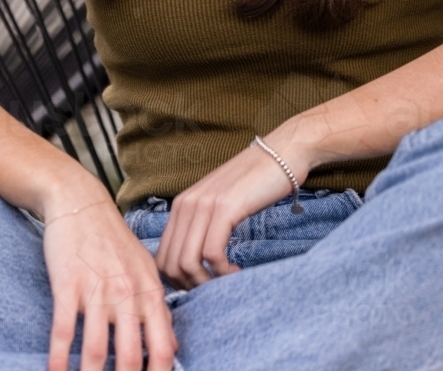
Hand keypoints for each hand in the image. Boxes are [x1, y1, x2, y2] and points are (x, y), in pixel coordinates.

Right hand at [42, 178, 177, 370]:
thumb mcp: (144, 267)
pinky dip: (58, 359)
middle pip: (128, 357)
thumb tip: (171, 348)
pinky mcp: (67, 285)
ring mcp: (96, 289)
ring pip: (94, 350)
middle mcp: (126, 292)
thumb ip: (157, 307)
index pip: (162, 347)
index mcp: (149, 290)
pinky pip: (63, 331)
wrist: (81, 202)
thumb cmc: (113, 239)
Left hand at [155, 130, 308, 289]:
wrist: (281, 153)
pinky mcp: (225, 208)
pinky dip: (222, 272)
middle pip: (170, 264)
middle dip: (189, 286)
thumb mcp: (219, 203)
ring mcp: (204, 205)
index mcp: (181, 205)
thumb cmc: (254, 182)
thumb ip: (203, 225)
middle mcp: (187, 204)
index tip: (200, 287)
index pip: (162, 256)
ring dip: (206, 283)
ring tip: (225, 281)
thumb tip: (194, 261)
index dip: (177, 281)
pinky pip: (211, 253)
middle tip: (213, 290)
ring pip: (187, 262)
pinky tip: (236, 270)